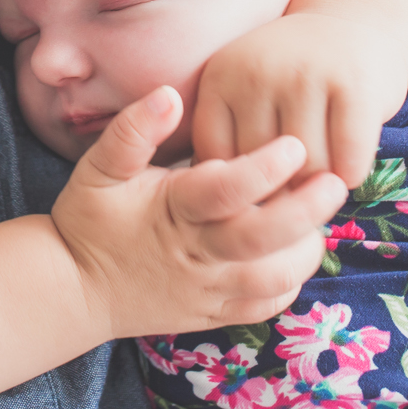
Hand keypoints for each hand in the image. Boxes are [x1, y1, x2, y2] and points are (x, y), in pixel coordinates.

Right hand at [51, 86, 344, 338]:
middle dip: (303, 211)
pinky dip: (288, 284)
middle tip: (334, 182)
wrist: (73, 289)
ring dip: (303, 252)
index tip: (294, 145)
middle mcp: (194, 254)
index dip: (262, 169)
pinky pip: (262, 306)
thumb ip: (132, 130)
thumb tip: (169, 95)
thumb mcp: (99, 168)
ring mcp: (206, 290)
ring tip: (320, 220)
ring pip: (269, 279)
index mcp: (170, 211)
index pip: (224, 191)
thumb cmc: (90, 219)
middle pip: (259, 238)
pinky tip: (295, 255)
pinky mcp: (212, 313)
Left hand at [190, 10, 407, 190]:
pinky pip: (349, 159)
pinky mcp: (354, 83)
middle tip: (298, 194)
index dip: (239, 192)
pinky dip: (352, 175)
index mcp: (219, 78)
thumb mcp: (245, 97)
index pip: (216, 163)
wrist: (353, 23)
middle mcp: (256, 72)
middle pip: (262, 173)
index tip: (257, 194)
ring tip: (322, 181)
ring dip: (320, 189)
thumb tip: (225, 224)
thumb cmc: (292, 82)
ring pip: (307, 172)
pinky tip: (350, 168)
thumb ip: (230, 146)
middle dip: (283, 194)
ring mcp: (305, 73)